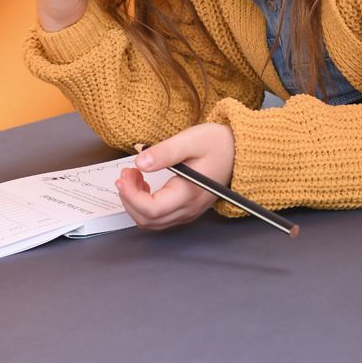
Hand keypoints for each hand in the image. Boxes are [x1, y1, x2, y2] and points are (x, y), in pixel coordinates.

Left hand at [114, 123, 235, 231]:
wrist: (238, 150)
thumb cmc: (217, 144)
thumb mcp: (191, 140)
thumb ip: (165, 152)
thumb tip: (140, 162)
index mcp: (189, 193)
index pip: (151, 209)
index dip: (131, 196)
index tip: (123, 176)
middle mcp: (189, 208)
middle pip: (148, 220)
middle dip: (129, 198)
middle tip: (126, 173)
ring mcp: (189, 212)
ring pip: (152, 222)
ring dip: (135, 203)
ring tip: (133, 177)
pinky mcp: (187, 209)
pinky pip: (160, 218)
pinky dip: (145, 205)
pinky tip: (144, 185)